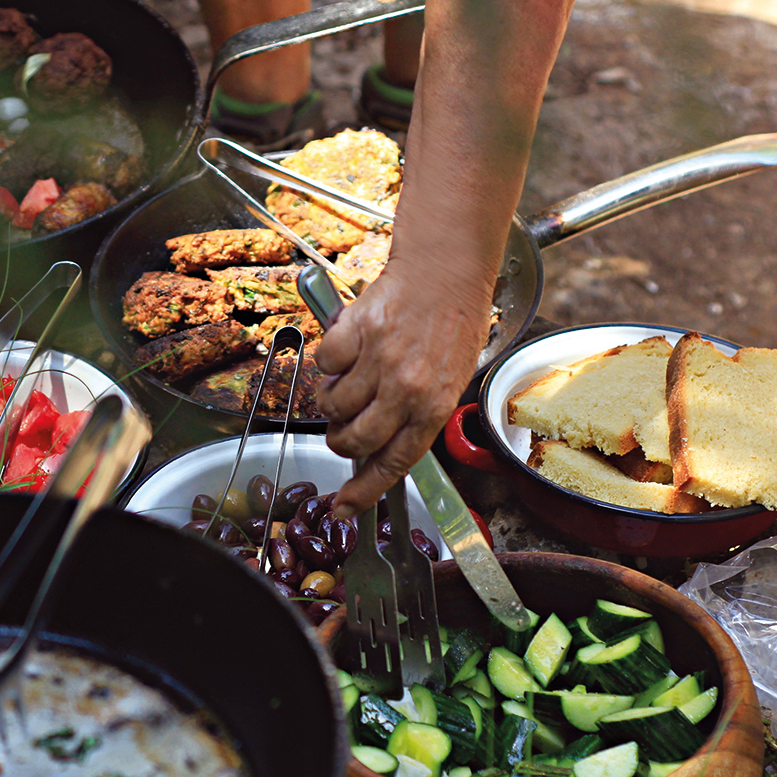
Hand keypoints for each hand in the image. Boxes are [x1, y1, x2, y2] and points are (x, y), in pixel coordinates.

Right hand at [315, 255, 494, 517]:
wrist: (446, 270)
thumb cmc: (452, 322)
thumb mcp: (449, 379)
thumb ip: (416, 414)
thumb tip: (376, 445)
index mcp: (433, 406)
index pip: (392, 464)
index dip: (363, 492)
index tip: (343, 506)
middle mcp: (406, 388)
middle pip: (352, 439)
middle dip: (340, 439)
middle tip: (343, 425)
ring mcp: (379, 360)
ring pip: (331, 404)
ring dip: (332, 399)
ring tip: (349, 380)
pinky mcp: (355, 332)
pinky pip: (324, 364)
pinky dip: (330, 360)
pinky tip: (350, 348)